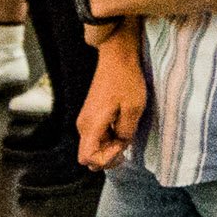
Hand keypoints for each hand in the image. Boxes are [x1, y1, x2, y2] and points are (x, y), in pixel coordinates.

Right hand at [77, 34, 148, 169]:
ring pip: (94, 146)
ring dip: (110, 146)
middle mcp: (83, 125)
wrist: (117, 58)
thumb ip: (126, 132)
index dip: (106, 159)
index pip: (88, 158)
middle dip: (109, 155)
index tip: (121, 144)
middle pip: (89, 156)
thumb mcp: (133, 109)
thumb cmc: (125, 80)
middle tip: (126, 140)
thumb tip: (121, 142)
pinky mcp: (91, 115)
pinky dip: (109, 137)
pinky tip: (122, 125)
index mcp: (91, 124)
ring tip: (126, 131)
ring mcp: (86, 120)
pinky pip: (97, 136)